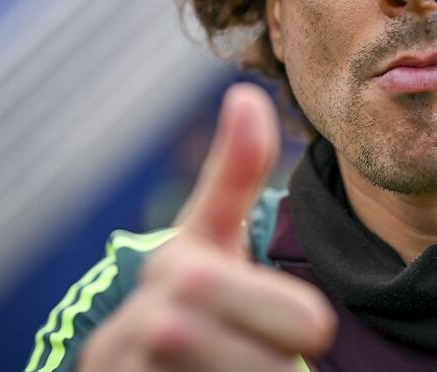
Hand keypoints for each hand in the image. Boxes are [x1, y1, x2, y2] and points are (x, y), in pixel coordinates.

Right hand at [78, 83, 335, 370]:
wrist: (123, 362)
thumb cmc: (186, 295)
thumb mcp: (208, 237)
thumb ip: (232, 174)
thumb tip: (247, 94)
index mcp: (174, 271)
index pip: (248, 301)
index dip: (292, 319)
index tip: (312, 327)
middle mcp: (141, 327)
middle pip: (251, 357)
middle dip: (273, 359)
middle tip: (279, 352)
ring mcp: (125, 371)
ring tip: (245, 368)